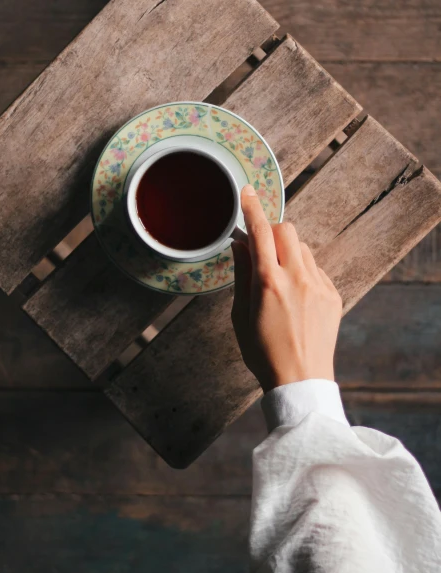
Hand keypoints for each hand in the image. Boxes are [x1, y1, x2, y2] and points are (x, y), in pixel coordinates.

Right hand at [231, 184, 342, 391]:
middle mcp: (296, 278)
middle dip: (272, 232)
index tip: (247, 193)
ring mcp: (319, 286)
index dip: (252, 208)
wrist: (300, 379)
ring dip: (288, 253)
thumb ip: (241, 275)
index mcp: (268, 282)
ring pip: (303, 249)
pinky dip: (303, 272)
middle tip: (262, 251)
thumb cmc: (263, 352)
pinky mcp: (333, 295)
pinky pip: (316, 269)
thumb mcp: (241, 314)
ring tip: (279, 283)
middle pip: (286, 230)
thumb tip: (239, 245)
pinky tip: (296, 299)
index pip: (259, 232)